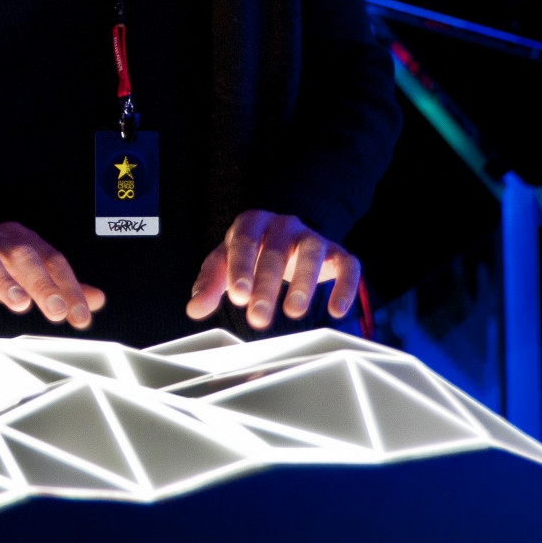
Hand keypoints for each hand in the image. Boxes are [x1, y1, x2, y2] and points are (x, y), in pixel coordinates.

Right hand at [0, 223, 107, 328]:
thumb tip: (98, 300)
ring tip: (19, 305)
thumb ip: (60, 286)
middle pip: (22, 255)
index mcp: (21, 241)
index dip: (68, 288)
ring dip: (3, 280)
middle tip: (56, 310)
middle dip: (41, 282)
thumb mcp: (25, 274)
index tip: (81, 318)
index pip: (51, 260)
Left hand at [185, 210, 359, 330]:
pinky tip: (335, 311)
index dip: (241, 268)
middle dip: (267, 286)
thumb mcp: (226, 263)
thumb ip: (210, 284)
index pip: (245, 241)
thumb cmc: (251, 253)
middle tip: (258, 319)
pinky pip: (347, 265)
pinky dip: (344, 286)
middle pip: (276, 252)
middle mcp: (284, 225)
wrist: (288, 237)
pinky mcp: (338, 253)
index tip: (237, 297)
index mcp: (252, 223)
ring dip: (304, 283)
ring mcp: (312, 237)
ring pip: (312, 253)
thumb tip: (194, 309)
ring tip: (293, 313)